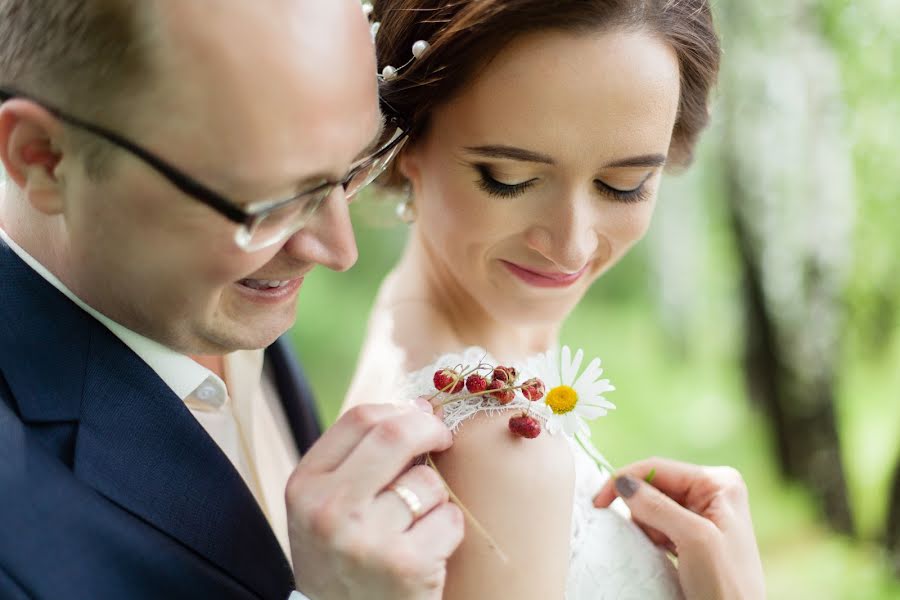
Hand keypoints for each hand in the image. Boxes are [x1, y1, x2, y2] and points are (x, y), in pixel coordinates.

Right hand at [286, 402, 463, 599]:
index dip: (400, 410)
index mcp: (305, 486)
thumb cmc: (341, 558)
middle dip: (430, 429)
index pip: (360, 418)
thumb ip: (358, 458)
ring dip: (434, 497)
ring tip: (413, 525)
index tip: (420, 417)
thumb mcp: (325, 507)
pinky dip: (447, 530)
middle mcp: (329, 510)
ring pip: (428, 481)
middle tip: (443, 438)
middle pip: (395, 434)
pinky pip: (449, 519)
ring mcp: (366, 539)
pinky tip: (426, 550)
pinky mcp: (405, 565)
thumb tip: (419, 408)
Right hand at [594, 457, 764, 599]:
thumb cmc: (726, 586)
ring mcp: (705, 511)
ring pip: (653, 504)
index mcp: (719, 482)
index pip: (658, 467)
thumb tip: (623, 481)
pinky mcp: (696, 531)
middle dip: (643, 509)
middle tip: (651, 537)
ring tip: (665, 548)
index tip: (599, 502)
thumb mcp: (693, 539)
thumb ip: (658, 506)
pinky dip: (653, 535)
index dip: (625, 480)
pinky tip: (666, 550)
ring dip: (648, 525)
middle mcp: (713, 490)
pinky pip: (660, 522)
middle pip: (655, 485)